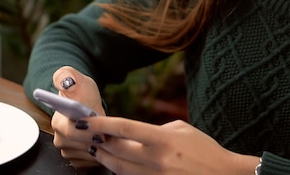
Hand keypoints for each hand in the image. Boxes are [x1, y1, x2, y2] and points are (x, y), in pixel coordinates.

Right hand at [51, 66, 106, 167]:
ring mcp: (68, 150)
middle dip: (97, 137)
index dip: (87, 131)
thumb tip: (66, 82)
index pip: (71, 131)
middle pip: (81, 145)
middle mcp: (60, 138)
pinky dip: (101, 153)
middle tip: (110, 130)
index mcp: (57, 121)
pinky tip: (105, 143)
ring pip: (87, 153)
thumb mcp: (77, 78)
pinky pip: (91, 161)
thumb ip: (67, 75)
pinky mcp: (77, 158)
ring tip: (109, 135)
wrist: (84, 102)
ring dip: (100, 146)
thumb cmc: (81, 92)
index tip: (99, 129)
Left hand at [67, 116, 258, 174]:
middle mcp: (156, 159)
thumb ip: (155, 130)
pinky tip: (115, 163)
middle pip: (117, 150)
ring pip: (119, 168)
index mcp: (163, 139)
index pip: (125, 128)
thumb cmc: (203, 149)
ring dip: (105, 157)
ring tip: (97, 148)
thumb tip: (132, 134)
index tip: (86, 119)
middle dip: (99, 141)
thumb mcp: (181, 129)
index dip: (102, 124)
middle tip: (88, 133)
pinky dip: (119, 170)